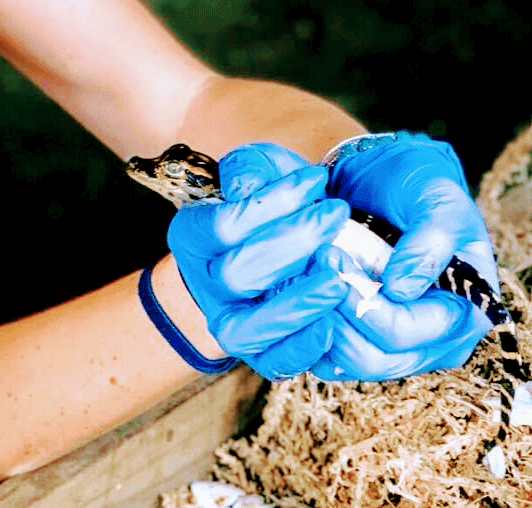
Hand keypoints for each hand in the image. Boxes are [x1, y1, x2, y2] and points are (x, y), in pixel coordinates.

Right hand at [167, 143, 350, 378]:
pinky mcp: (258, 355)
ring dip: (296, 304)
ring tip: (339, 279)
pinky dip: (303, 348)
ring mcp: (227, 324)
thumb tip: (251, 186)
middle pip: (234, 275)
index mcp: (192, 237)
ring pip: (247, 328)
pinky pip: (274, 363)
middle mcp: (203, 285)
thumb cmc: (271, 210)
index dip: (270, 203)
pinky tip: (334, 324)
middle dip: (289, 244)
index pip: (222, 225)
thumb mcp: (259, 174)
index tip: (317, 180)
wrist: (270, 254)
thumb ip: (253, 169)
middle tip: (335, 216)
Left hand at [315, 132, 495, 378]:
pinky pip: (322, 353)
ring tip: (300, 272)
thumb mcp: (437, 201)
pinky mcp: (357, 341)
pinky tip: (292, 287)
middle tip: (311, 263)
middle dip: (334, 312)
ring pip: (342, 361)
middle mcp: (431, 343)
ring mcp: (393, 348)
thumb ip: (430, 242)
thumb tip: (401, 289)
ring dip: (314, 318)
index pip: (405, 334)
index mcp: (462, 316)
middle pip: (372, 358)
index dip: (363, 303)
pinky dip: (304, 324)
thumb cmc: (418, 188)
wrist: (386, 181)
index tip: (332, 258)